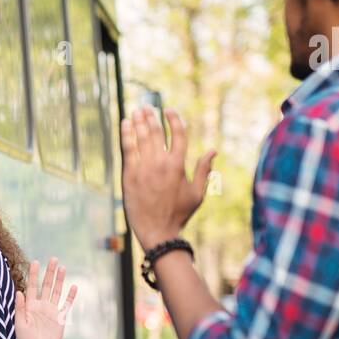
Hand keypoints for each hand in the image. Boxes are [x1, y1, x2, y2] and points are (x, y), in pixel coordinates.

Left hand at [14, 258, 77, 338]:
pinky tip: (74, 286)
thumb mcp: (19, 325)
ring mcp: (51, 312)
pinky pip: (66, 305)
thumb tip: (19, 291)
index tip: (35, 262)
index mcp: (30, 306)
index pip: (32, 286)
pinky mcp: (60, 319)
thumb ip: (20, 308)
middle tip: (53, 259)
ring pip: (57, 292)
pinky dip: (70, 296)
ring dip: (60, 280)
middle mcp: (41, 306)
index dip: (33, 275)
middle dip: (49, 272)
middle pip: (46, 285)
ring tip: (62, 267)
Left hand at [120, 107, 215, 249]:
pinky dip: (126, 134)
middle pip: (155, 132)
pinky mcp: (129, 174)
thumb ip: (204, 170)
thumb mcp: (197, 193)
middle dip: (151, 117)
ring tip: (137, 111)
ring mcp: (144, 168)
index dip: (173, 119)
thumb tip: (213, 150)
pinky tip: (126, 123)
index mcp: (178, 165)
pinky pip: (127, 149)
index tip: (169, 110)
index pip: (177, 134)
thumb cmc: (179, 214)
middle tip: (148, 107)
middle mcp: (160, 163)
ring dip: (139, 121)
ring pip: (141, 137)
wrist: (157, 231)